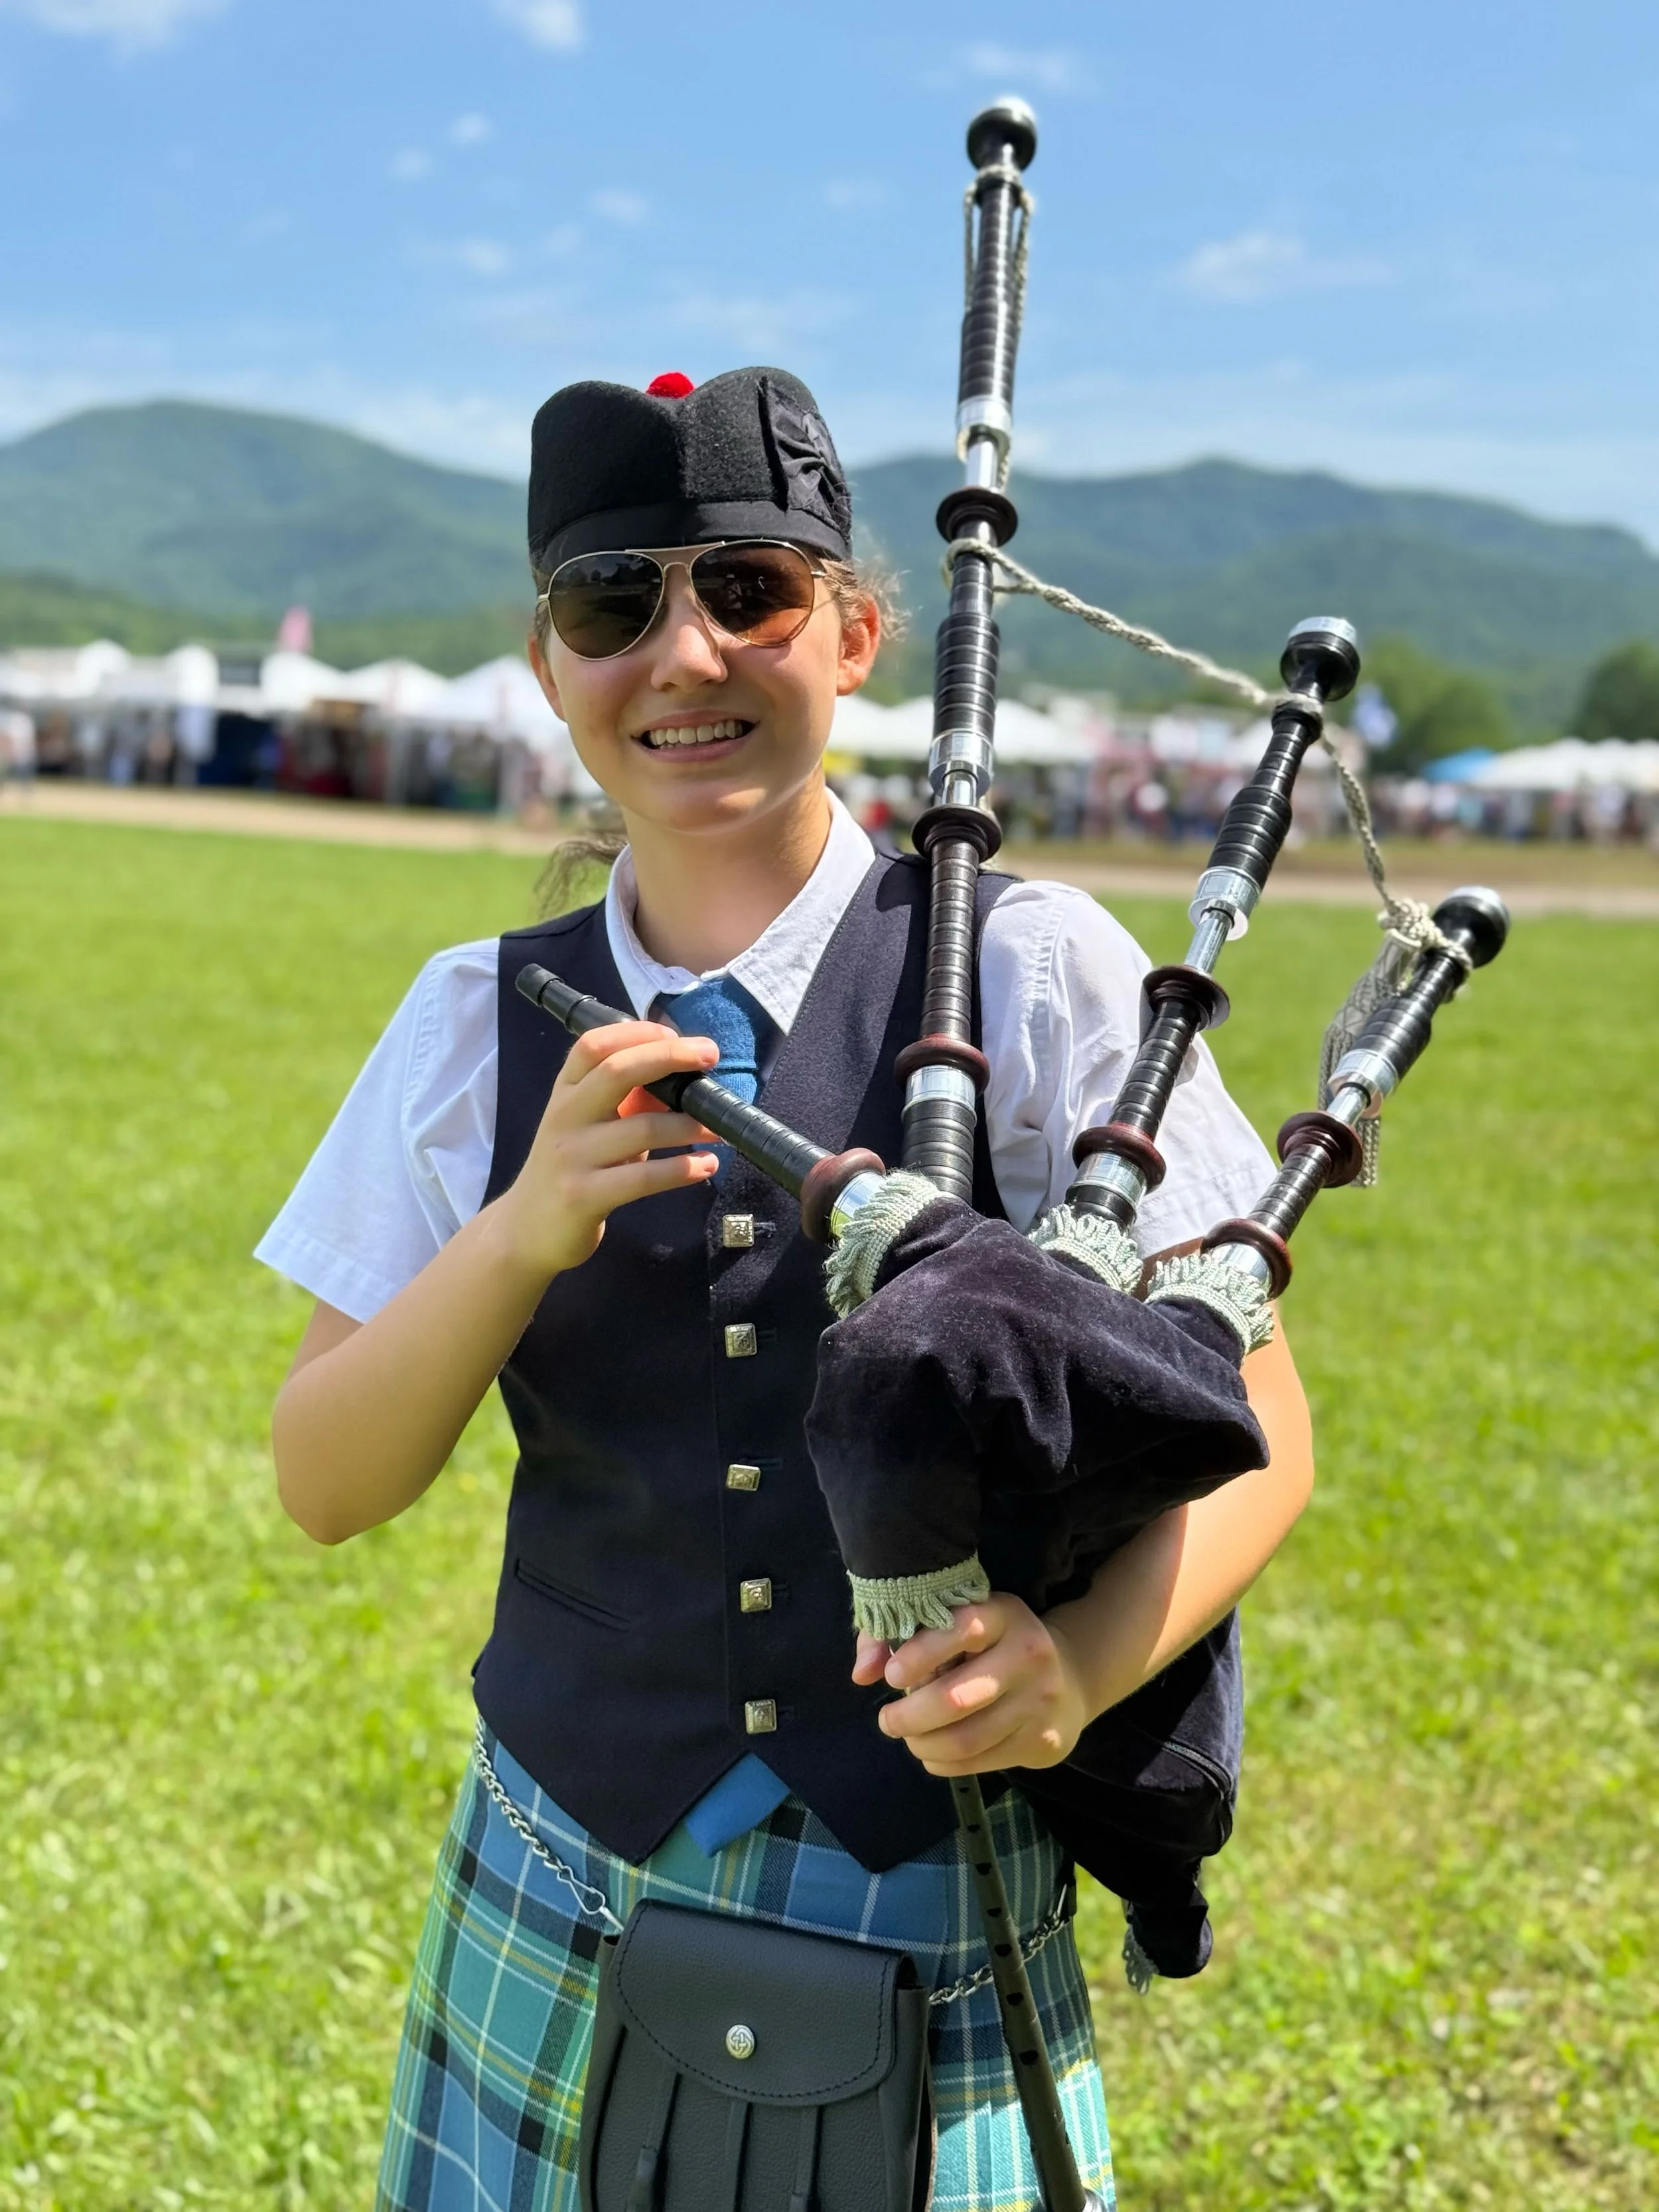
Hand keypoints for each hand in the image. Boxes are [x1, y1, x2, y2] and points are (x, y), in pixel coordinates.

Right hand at [494, 1020, 720, 1278]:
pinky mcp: (584, 1196)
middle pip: (618, 1071)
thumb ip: (627, 1101)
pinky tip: (706, 1166)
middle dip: (669, 1057)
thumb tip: (680, 1074)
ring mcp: (573, 1157)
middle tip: (709, 1056)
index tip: (677, 1036)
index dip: (638, 1032)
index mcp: (565, 1092)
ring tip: (717, 1128)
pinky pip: (645, 1178)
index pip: (594, 1045)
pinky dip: (683, 1169)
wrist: (524, 1230)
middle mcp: (565, 1116)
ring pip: (642, 1128)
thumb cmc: (569, 1170)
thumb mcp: (591, 1127)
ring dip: (690, 1124)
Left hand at [851, 1595, 1089, 1775]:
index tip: (891, 1676)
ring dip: (923, 1745)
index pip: (961, 1629)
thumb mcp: (958, 1623)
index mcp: (1004, 1614)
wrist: (1068, 1678)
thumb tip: (862, 1673)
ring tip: (908, 1738)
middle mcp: (1029, 1654)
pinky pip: (980, 1762)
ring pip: (966, 1738)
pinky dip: (945, 1763)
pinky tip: (932, 1754)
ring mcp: (1040, 1700)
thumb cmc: (990, 1647)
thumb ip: (901, 1638)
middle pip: (956, 1698)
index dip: (919, 1654)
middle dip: (910, 1716)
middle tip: (887, 1720)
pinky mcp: (1044, 1740)